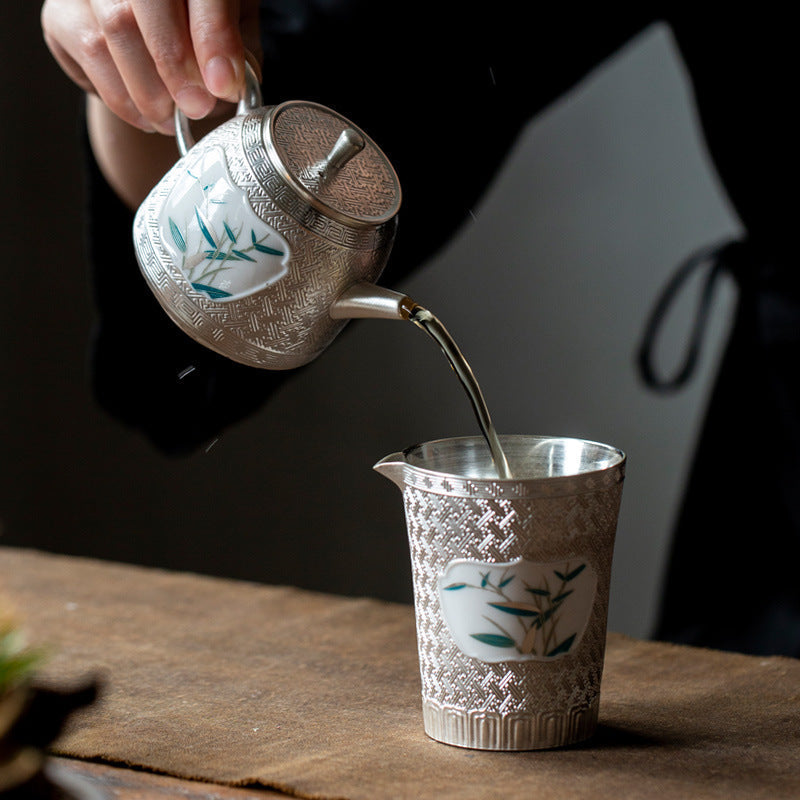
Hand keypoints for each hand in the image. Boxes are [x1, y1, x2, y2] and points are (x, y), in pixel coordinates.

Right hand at [41, 0, 260, 133]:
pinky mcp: (62, 11)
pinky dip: (123, 98)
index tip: (224, 85)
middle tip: (198, 109)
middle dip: (176, 67)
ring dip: (149, 91)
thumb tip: (229, 84)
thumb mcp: (234, 30)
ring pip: (115, 31)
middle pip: (149, 4)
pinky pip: (91, 55)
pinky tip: (146, 115)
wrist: (148, 32)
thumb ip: (238, 52)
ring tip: (172, 120)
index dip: (214, 37)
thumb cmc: (199, 26)